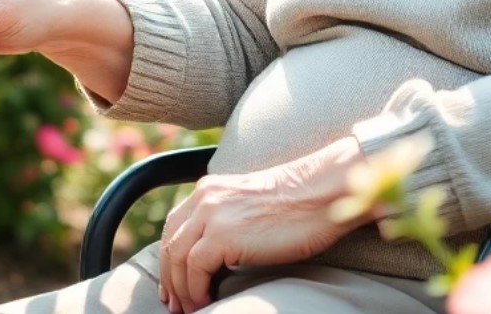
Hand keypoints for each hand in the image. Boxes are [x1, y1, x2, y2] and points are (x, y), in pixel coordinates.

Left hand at [157, 137, 364, 313]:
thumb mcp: (250, 205)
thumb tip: (214, 254)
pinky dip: (195, 290)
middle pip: (170, 242)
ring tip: (191, 309)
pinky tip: (206, 301)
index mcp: (211, 188)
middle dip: (169, 277)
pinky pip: (194, 269)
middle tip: (175, 304)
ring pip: (177, 257)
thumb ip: (227, 219)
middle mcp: (205, 197)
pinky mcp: (222, 235)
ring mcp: (211, 214)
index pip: (175, 225)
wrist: (321, 193)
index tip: (173, 283)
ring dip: (181, 289)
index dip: (170, 257)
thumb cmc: (297, 205)